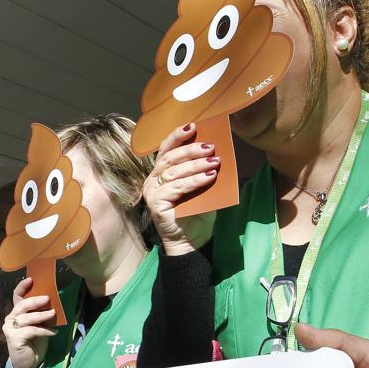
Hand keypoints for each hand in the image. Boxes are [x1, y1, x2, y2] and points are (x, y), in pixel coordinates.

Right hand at [2, 279, 56, 367]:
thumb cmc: (35, 343)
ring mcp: (10, 328)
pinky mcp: (13, 338)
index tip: (31, 279)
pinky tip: (53, 332)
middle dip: (34, 301)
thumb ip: (41, 314)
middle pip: (21, 305)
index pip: (17, 297)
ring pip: (27, 318)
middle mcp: (11, 318)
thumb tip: (52, 302)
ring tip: (53, 314)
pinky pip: (31, 330)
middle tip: (47, 298)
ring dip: (42, 316)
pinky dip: (44, 331)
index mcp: (17, 313)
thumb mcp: (40, 325)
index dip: (22, 287)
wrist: (29, 364)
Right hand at [142, 123, 217, 255]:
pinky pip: (176, 187)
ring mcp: (152, 192)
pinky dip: (194, 180)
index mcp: (160, 173)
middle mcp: (152, 180)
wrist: (190, 242)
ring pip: (174, 171)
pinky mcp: (156, 203)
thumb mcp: (201, 188)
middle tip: (210, 147)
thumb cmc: (195, 214)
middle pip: (169, 157)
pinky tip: (209, 177)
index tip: (193, 125)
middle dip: (191, 149)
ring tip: (214, 162)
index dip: (177, 136)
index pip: (166, 149)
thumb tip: (216, 153)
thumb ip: (202, 172)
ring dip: (196, 164)